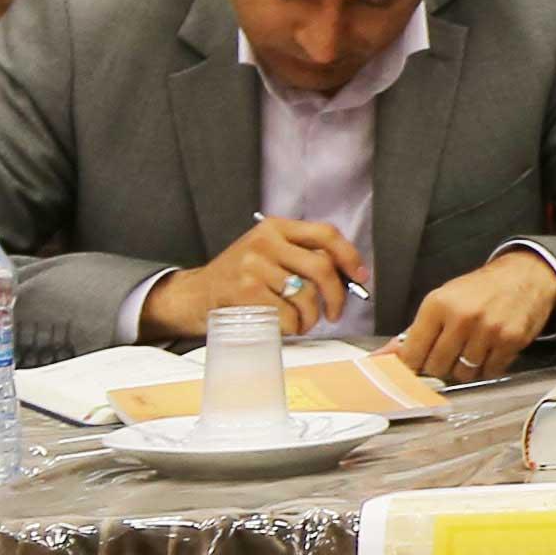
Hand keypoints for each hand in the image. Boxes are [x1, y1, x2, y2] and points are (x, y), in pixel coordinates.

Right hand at [149, 216, 371, 342]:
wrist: (195, 294)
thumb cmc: (241, 276)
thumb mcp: (269, 253)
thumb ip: (303, 256)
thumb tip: (349, 277)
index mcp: (276, 227)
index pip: (326, 234)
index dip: (349, 257)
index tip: (360, 277)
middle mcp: (265, 242)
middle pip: (321, 268)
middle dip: (337, 296)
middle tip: (335, 312)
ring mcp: (253, 266)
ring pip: (305, 296)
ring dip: (312, 317)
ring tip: (305, 323)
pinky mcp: (244, 291)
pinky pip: (286, 314)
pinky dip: (293, 327)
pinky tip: (287, 327)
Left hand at [384, 248, 555, 383]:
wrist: (526, 275)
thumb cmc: (480, 290)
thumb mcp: (443, 300)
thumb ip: (415, 331)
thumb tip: (383, 358)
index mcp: (438, 305)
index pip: (412, 353)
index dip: (409, 367)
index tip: (411, 371)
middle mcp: (462, 317)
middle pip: (436, 367)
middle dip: (439, 367)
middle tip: (447, 356)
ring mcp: (489, 330)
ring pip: (463, 373)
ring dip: (465, 369)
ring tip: (471, 351)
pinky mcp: (511, 340)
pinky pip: (490, 372)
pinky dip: (487, 368)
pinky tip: (489, 351)